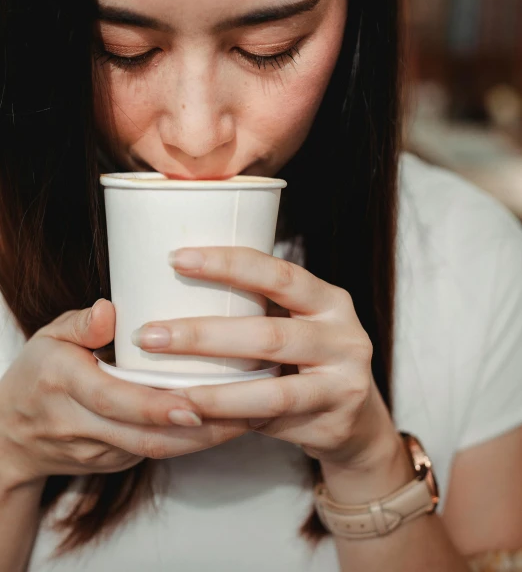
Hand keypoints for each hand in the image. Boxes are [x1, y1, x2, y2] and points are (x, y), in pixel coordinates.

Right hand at [0, 299, 248, 488]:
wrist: (11, 437)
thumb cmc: (38, 373)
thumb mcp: (50, 336)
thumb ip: (82, 323)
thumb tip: (111, 309)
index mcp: (63, 385)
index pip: (114, 401)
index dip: (156, 405)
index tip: (196, 402)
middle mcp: (80, 425)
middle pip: (146, 435)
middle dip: (200, 430)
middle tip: (246, 410)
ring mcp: (98, 451)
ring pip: (157, 450)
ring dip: (205, 440)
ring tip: (250, 417)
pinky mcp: (114, 462)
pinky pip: (157, 452)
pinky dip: (193, 441)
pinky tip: (227, 422)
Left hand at [132, 246, 398, 467]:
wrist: (358, 422)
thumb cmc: (305, 362)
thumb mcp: (293, 324)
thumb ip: (255, 310)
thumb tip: (170, 289)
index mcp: (327, 298)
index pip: (277, 273)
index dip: (227, 264)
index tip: (176, 259)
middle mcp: (342, 333)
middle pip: (268, 331)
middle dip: (202, 333)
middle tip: (149, 335)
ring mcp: (343, 377)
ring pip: (271, 383)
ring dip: (213, 385)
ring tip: (163, 386)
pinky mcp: (335, 417)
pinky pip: (273, 416)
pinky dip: (231, 413)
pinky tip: (196, 411)